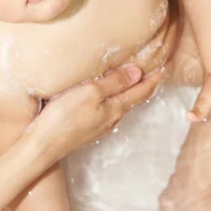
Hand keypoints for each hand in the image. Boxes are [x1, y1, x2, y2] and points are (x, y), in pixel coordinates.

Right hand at [32, 66, 163, 158]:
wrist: (42, 146)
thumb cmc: (63, 117)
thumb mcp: (90, 93)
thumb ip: (113, 83)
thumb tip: (138, 72)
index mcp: (115, 108)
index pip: (142, 90)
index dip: (156, 76)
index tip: (168, 64)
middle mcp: (112, 119)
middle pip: (135, 98)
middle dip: (147, 83)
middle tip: (157, 70)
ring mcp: (99, 125)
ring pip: (122, 105)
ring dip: (132, 91)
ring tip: (137, 79)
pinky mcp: (88, 128)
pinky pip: (109, 110)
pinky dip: (116, 99)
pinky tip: (110, 96)